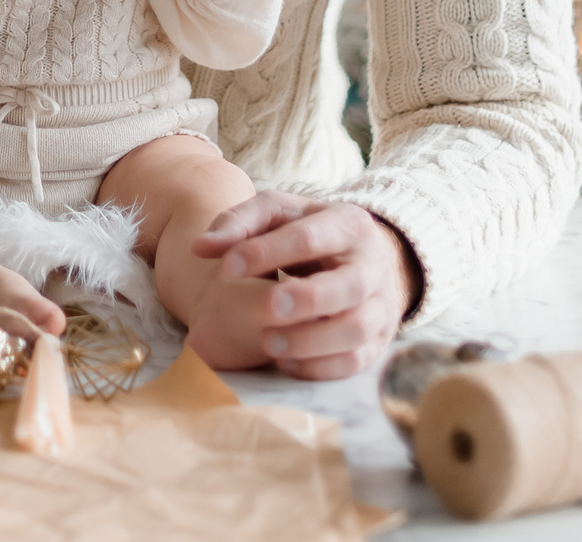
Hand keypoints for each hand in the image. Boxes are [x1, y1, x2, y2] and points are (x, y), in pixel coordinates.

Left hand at [189, 191, 420, 380]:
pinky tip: (285, 364)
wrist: (360, 258)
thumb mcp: (279, 214)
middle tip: (267, 307)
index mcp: (348, 223)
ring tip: (267, 344)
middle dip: (307, 299)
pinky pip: (357, 361)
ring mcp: (382, 305)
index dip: (267, 251)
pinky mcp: (379, 340)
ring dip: (312, 341)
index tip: (227, 269)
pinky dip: (321, 367)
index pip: (310, 236)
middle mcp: (373, 264)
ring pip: (357, 328)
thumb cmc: (309, 233)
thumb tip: (199, 247)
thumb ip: (240, 223)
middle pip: (349, 285)